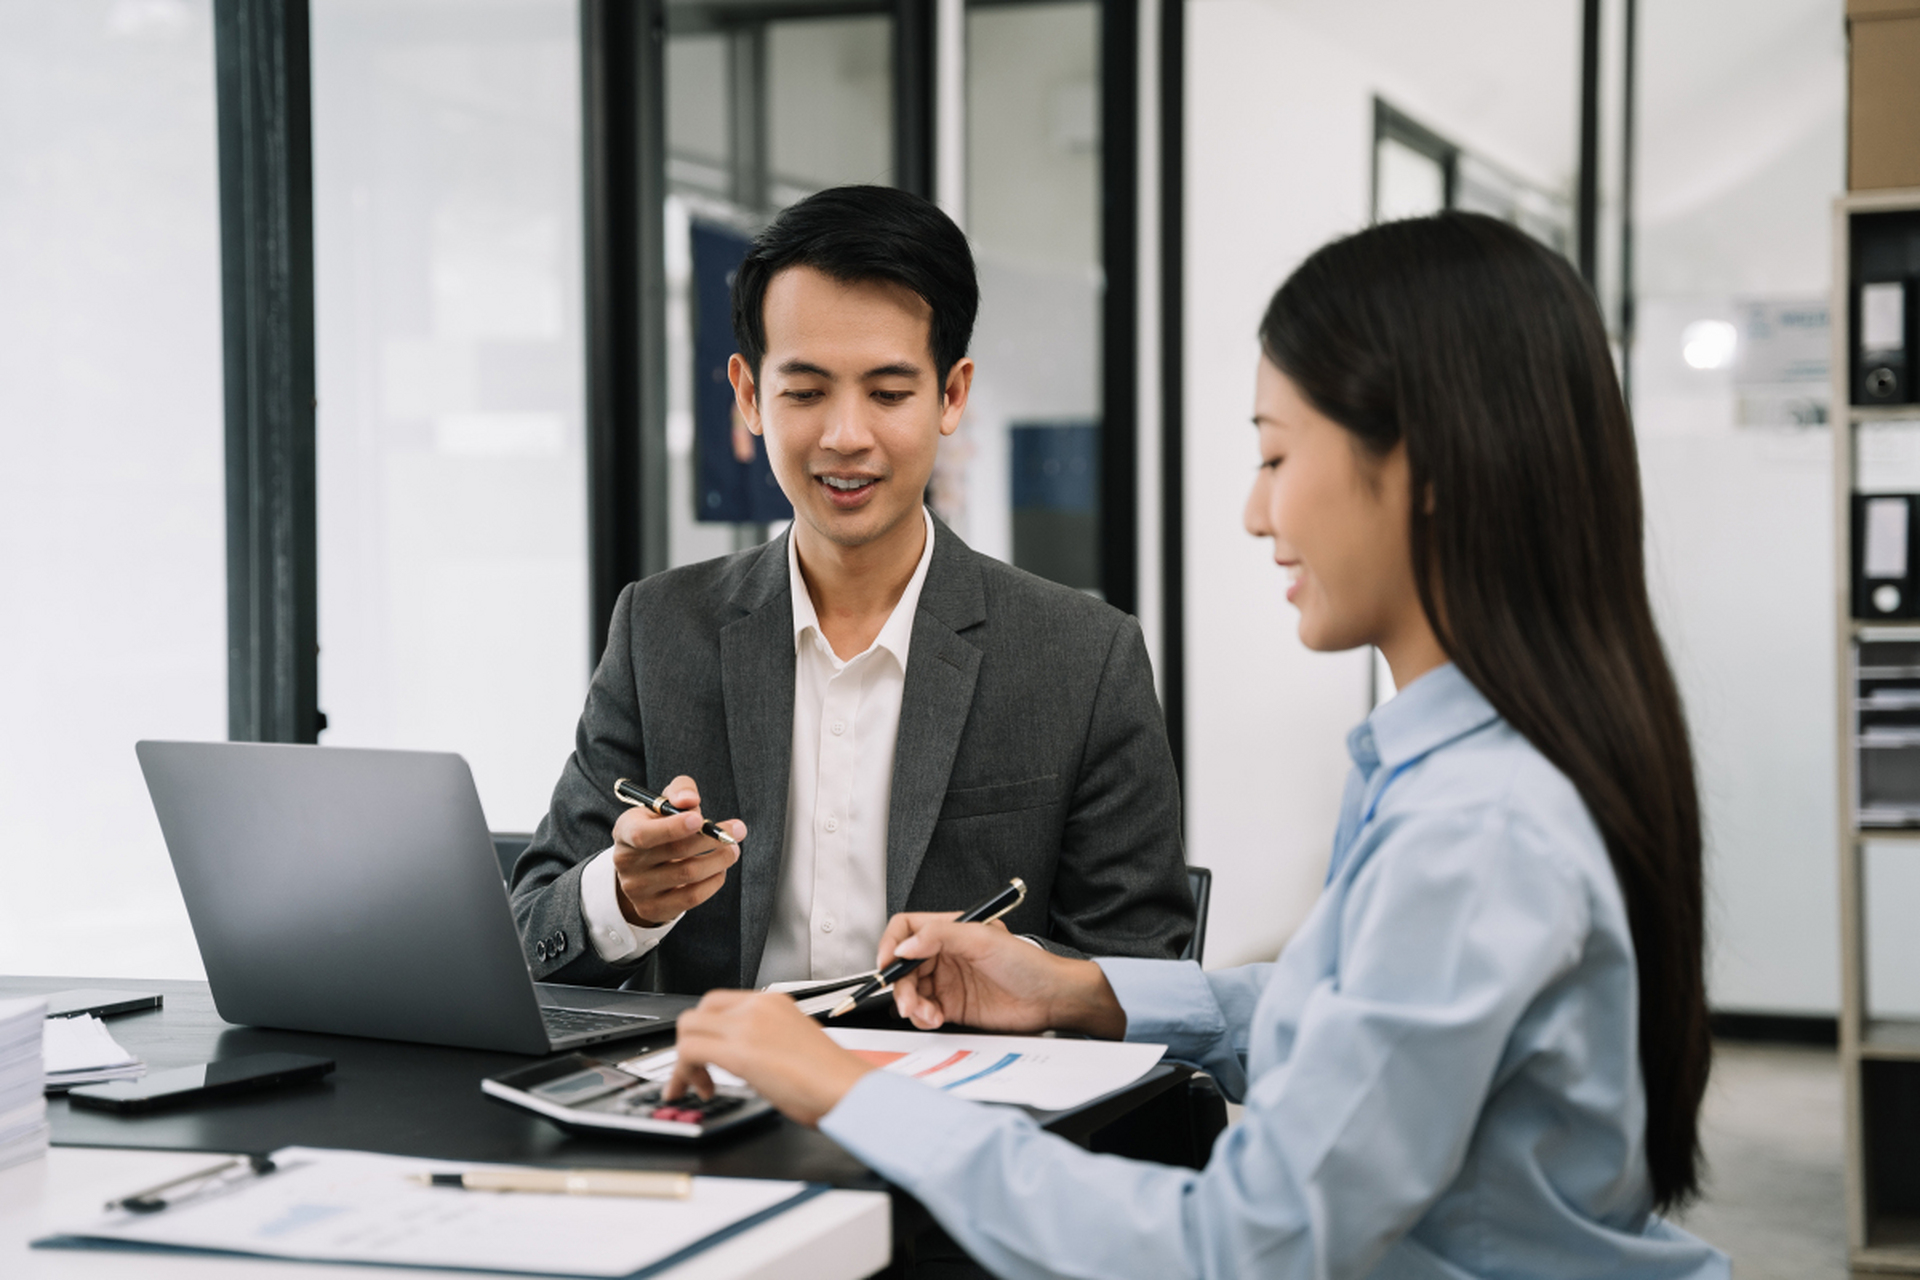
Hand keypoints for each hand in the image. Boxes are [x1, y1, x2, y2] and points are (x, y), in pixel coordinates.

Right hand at [611, 775, 743, 927]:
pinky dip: (713, 882)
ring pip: (688, 874)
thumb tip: (690, 800)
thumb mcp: (663, 804)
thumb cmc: (658, 826)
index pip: (643, 834)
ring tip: (732, 850)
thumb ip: (679, 792)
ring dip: (718, 860)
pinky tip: (721, 870)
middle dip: (711, 839)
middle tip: (737, 831)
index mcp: (625, 831)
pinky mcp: (652, 908)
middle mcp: (626, 862)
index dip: (672, 827)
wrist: (641, 867)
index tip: (700, 819)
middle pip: (675, 852)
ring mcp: (637, 889)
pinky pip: (691, 898)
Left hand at [667, 991, 873, 1126]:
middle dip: (689, 1043)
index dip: (706, 1031)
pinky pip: (689, 1050)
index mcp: (774, 1003)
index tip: (706, 1056)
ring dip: (684, 1060)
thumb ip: (764, 1041)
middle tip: (695, 1072)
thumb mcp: (794, 1044)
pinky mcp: (739, 1050)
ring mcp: (746, 1025)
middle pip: (698, 1011)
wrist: (848, 1089)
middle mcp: (757, 1006)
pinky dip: (684, 1072)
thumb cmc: (832, 1078)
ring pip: (687, 1027)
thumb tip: (743, 1058)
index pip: (720, 1003)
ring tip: (698, 1086)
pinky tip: (702, 1090)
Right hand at [878, 914, 1127, 1038]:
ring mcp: (947, 982)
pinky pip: (924, 1012)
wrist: (1050, 999)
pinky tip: (936, 1018)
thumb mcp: (983, 939)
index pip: (906, 929)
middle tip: (908, 999)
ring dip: (911, 1004)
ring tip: (926, 1012)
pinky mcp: (952, 1007)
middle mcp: (944, 954)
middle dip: (900, 984)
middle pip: (903, 965)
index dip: (891, 944)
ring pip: (910, 991)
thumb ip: (940, 935)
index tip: (887, 963)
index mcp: (950, 930)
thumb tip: (905, 945)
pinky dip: (923, 1017)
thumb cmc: (1027, 963)